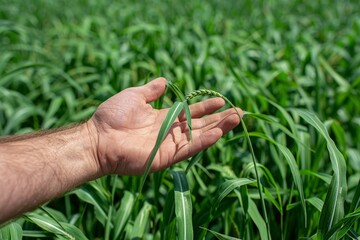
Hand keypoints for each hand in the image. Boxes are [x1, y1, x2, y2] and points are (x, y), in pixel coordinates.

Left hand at [88, 77, 241, 174]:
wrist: (98, 138)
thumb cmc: (112, 117)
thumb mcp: (134, 96)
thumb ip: (150, 90)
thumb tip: (164, 80)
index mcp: (164, 119)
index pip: (191, 113)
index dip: (206, 107)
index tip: (221, 99)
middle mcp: (170, 133)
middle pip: (200, 125)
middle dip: (220, 118)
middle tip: (239, 112)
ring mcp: (169, 146)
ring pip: (199, 136)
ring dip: (219, 128)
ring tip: (236, 119)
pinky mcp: (166, 157)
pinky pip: (188, 149)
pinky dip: (204, 141)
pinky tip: (219, 133)